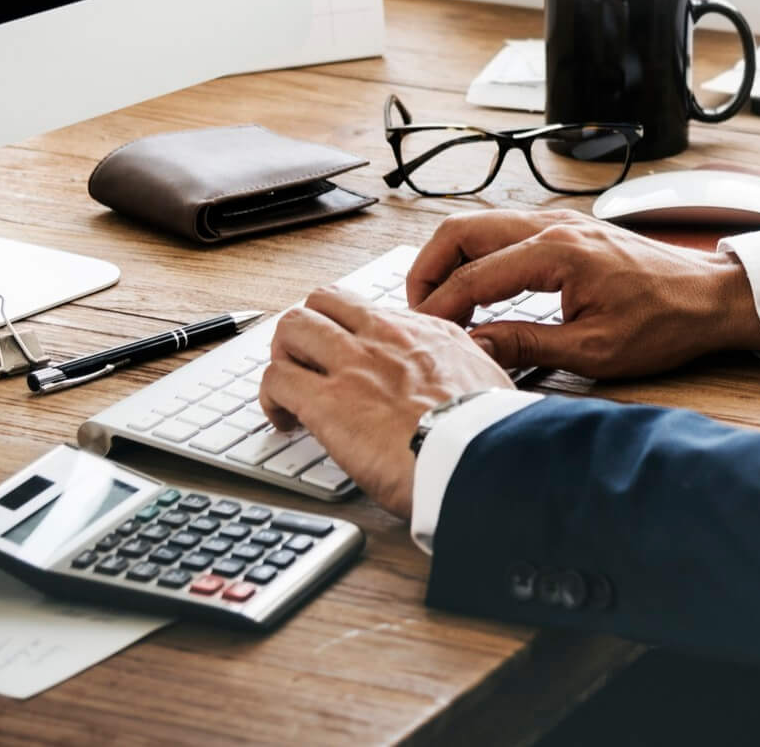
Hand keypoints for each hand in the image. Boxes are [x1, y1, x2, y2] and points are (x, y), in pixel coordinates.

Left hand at [259, 286, 514, 518]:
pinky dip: (270, 399)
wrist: (480, 458)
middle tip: (307, 364)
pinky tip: (283, 421)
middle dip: (307, 331)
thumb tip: (465, 375)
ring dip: (283, 357)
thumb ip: (466, 369)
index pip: (368, 309)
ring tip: (288, 391)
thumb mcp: (489, 381)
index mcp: (425, 332)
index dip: (348, 330)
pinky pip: (276, 379)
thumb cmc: (488, 434)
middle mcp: (384, 337)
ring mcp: (352, 364)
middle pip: (323, 302)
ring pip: (292, 328)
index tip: (347, 356)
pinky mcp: (326, 401)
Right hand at [407, 209, 759, 378]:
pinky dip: (477, 255)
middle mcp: (552, 225)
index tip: (423, 335)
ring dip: (451, 260)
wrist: (711, 298)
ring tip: (441, 303)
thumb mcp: (594, 350)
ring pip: (479, 225)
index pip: (473, 276)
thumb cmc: (664, 323)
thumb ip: (526, 345)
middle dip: (429, 269)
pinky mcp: (566, 229)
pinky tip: (477, 290)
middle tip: (418, 312)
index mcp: (556, 252)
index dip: (440, 308)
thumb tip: (474, 347)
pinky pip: (503, 231)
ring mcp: (559, 221)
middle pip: (462, 230)